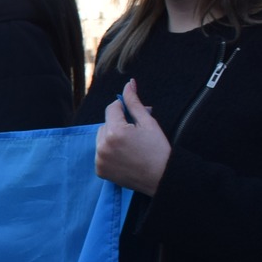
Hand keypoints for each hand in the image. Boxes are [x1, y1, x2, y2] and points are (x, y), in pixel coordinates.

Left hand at [96, 79, 171, 195]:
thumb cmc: (158, 149)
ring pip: (101, 138)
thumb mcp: (148, 122)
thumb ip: (134, 102)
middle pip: (105, 124)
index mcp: (115, 131)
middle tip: (135, 133)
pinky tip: (124, 155)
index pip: (111, 108)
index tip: (133, 114)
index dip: (123, 108)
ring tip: (129, 145)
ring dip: (111, 137)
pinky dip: (109, 152)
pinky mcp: (100, 170)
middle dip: (117, 124)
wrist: (161, 177)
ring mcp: (100, 159)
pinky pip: (100, 153)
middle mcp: (103, 146)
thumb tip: (128, 83)